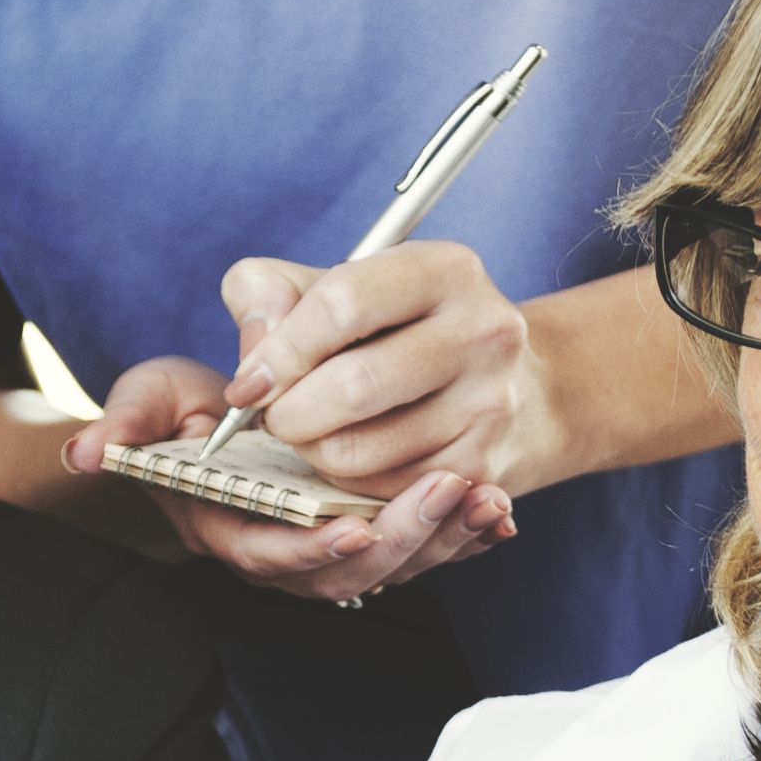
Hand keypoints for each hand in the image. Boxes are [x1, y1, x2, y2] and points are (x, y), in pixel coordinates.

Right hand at [69, 349, 514, 605]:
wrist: (214, 428)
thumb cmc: (179, 415)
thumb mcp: (148, 403)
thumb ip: (125, 423)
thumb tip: (87, 450)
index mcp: (228, 526)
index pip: (270, 553)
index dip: (312, 547)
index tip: (353, 526)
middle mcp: (282, 553)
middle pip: (346, 572)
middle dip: (399, 538)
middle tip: (446, 492)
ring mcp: (327, 550)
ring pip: (391, 567)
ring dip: (441, 540)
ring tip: (484, 501)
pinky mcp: (367, 535)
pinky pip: (419, 549)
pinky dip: (458, 535)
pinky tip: (495, 512)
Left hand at [223, 240, 565, 494]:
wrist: (513, 387)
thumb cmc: (399, 330)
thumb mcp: (337, 285)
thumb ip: (269, 293)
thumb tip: (254, 360)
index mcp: (445, 269)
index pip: (342, 305)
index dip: (280, 351)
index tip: (248, 384)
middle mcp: (482, 330)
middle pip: (351, 387)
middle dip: (289, 413)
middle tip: (274, 419)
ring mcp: (490, 403)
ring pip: (357, 451)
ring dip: (312, 452)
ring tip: (315, 433)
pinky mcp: (482, 467)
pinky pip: (378, 491)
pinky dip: (346, 483)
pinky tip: (354, 455)